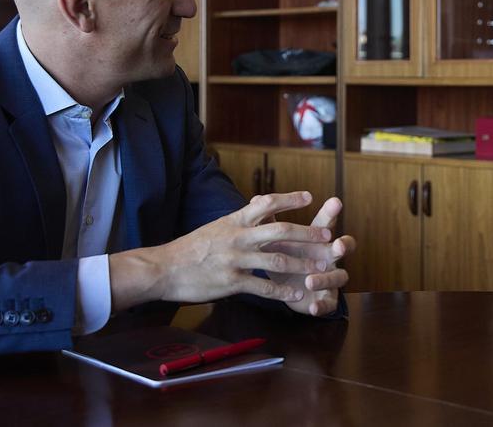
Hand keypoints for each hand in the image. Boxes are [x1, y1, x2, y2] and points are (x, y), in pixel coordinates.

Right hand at [109, 192, 332, 309]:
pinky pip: (264, 286)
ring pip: (278, 259)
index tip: (310, 197)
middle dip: (308, 233)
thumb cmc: (190, 249)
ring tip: (321, 269)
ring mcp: (236, 259)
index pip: (266, 203)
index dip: (290, 199)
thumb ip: (239, 221)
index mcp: (234, 221)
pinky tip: (297, 295)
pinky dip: (283, 291)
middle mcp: (238, 237)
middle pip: (281, 230)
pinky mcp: (232, 282)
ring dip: (303, 264)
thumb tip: (257, 208)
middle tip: (328, 236)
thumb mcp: (215, 227)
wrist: (164, 269)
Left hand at [263, 196, 355, 316]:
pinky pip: (329, 303)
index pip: (325, 224)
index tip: (334, 201)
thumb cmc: (286, 258)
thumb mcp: (277, 241)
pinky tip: (313, 307)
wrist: (290, 289)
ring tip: (309, 280)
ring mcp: (330, 278)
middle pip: (343, 247)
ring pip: (339, 276)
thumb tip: (257, 198)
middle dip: (343, 245)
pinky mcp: (326, 300)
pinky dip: (322, 305)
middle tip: (337, 244)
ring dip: (326, 278)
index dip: (331, 213)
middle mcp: (329, 257)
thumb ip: (270, 221)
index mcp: (317, 241)